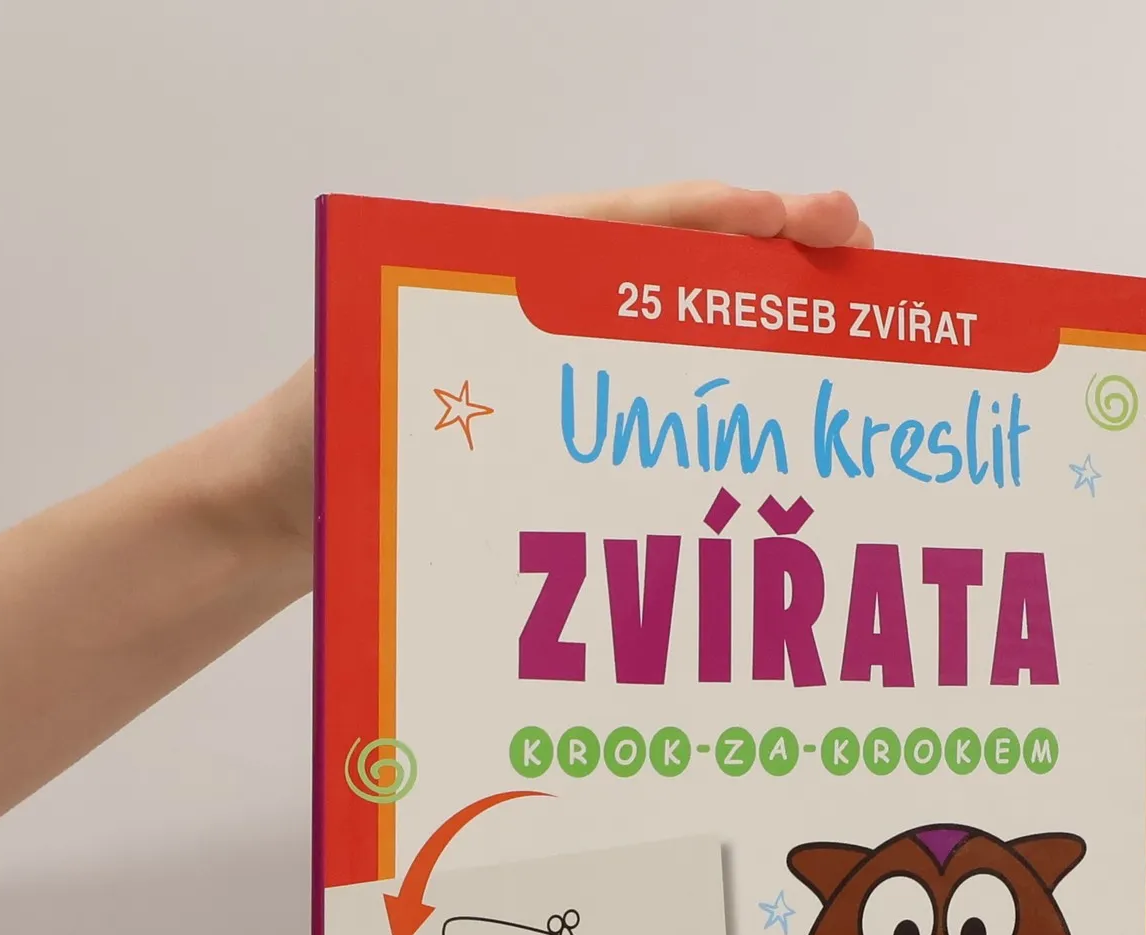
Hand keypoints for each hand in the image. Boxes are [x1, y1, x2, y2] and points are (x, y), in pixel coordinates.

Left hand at [245, 182, 873, 563]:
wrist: (284, 506)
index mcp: (509, 267)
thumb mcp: (375, 375)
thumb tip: (533, 351)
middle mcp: (551, 306)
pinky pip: (656, 402)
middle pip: (681, 263)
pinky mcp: (569, 424)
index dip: (723, 219)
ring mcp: (567, 366)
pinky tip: (771, 436)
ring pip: (683, 331)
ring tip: (842, 338)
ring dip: (762, 331)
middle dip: (774, 255)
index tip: (800, 222)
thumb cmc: (321, 437)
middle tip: (860, 258)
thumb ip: (451, 350)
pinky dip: (719, 404)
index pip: (635, 223)